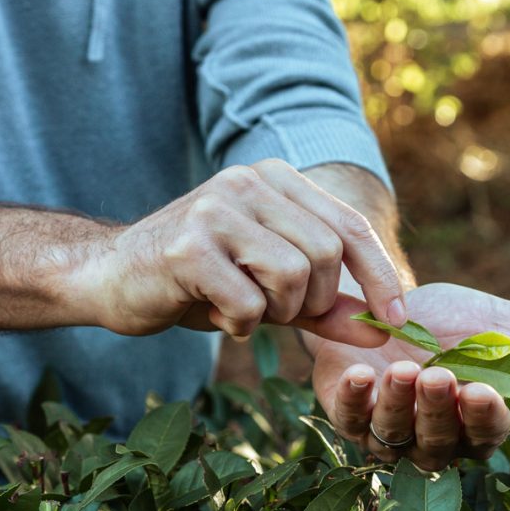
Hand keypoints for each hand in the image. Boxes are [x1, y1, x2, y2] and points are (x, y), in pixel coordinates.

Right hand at [91, 159, 405, 341]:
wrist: (111, 277)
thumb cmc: (197, 282)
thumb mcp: (271, 292)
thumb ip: (326, 306)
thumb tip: (383, 331)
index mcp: (274, 179)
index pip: (349, 225)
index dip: (380, 275)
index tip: (398, 320)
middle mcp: (247, 181)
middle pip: (325, 253)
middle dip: (312, 301)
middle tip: (276, 312)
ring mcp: (215, 209)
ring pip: (291, 276)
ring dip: (273, 312)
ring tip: (240, 308)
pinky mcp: (188, 245)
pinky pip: (247, 302)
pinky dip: (239, 324)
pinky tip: (213, 313)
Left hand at [309, 283, 509, 466]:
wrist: (387, 296)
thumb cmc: (454, 319)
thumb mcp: (509, 326)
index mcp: (476, 422)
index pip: (486, 434)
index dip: (485, 417)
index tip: (482, 389)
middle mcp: (432, 437)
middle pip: (439, 441)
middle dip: (439, 410)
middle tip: (439, 377)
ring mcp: (386, 430)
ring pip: (393, 436)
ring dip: (398, 404)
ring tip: (401, 369)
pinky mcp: (347, 412)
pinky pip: (348, 419)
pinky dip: (353, 400)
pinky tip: (362, 373)